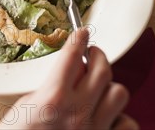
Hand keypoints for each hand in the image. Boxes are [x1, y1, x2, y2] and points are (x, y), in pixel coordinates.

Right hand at [0, 28, 137, 129]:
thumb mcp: (27, 105)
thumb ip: (53, 86)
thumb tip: (72, 70)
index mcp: (53, 99)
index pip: (73, 55)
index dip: (79, 39)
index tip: (82, 33)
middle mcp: (77, 113)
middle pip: (102, 69)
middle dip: (97, 57)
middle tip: (92, 56)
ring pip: (119, 93)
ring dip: (109, 88)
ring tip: (98, 90)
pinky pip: (127, 124)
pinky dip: (120, 118)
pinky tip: (108, 117)